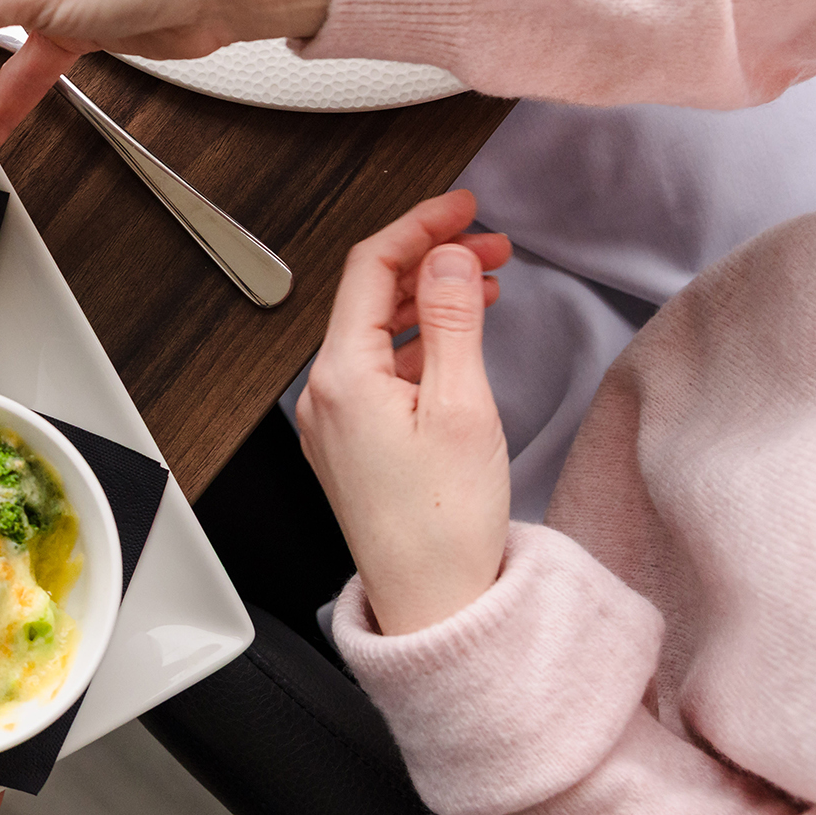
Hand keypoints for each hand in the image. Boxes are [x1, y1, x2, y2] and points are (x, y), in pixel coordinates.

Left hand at [294, 190, 512, 634]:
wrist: (434, 606)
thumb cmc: (444, 526)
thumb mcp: (462, 406)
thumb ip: (452, 320)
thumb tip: (448, 257)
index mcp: (340, 376)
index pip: (370, 268)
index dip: (419, 226)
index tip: (463, 208)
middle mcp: (325, 394)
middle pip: (371, 295)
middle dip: (431, 259)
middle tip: (490, 245)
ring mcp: (335, 419)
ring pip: (376, 331)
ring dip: (427, 299)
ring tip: (485, 284)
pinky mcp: (352, 442)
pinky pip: (378, 368)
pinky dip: (418, 341)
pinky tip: (457, 339)